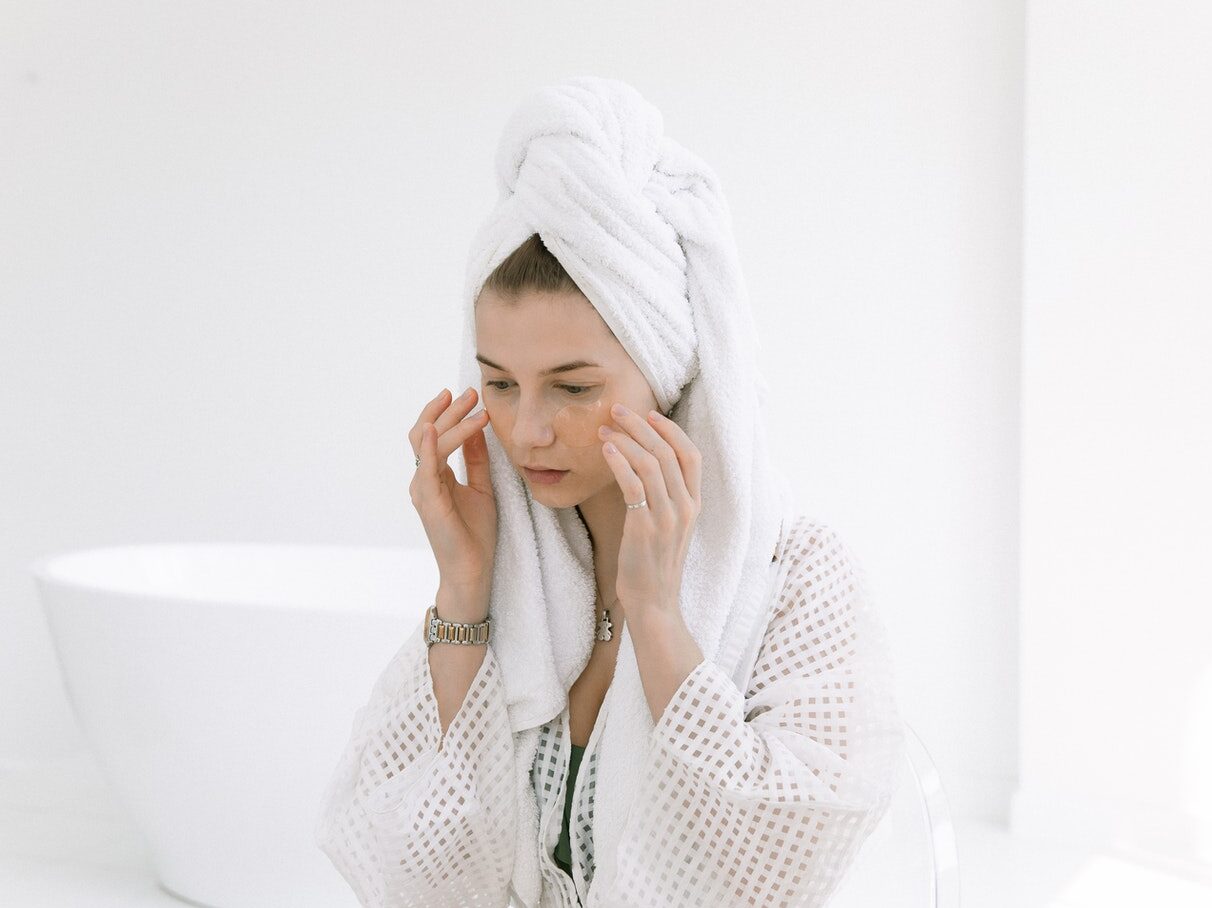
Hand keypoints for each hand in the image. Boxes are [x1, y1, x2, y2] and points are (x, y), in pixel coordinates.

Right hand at [408, 386, 495, 597]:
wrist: (473, 571)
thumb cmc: (475, 534)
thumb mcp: (482, 488)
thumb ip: (476, 460)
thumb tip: (478, 429)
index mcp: (434, 476)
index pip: (432, 435)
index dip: (446, 412)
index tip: (467, 395)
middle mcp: (423, 479)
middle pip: (425, 433)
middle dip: (448, 409)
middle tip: (471, 392)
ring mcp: (423, 490)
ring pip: (427, 444)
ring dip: (449, 421)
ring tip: (471, 404)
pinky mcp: (428, 503)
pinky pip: (425, 469)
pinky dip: (429, 447)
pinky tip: (433, 429)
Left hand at [597, 403, 701, 615]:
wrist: (654, 602)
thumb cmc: (654, 564)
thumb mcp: (668, 527)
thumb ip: (664, 498)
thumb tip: (641, 466)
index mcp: (694, 505)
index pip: (692, 455)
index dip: (672, 430)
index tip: (650, 415)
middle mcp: (685, 507)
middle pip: (668, 452)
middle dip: (641, 426)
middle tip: (617, 410)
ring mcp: (667, 517)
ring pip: (650, 463)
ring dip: (625, 440)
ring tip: (604, 430)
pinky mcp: (645, 527)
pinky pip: (634, 485)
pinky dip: (619, 463)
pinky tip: (606, 451)